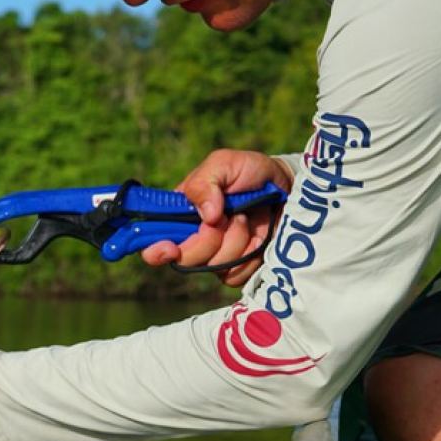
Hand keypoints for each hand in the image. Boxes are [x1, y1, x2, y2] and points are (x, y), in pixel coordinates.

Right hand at [139, 149, 290, 286]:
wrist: (287, 187)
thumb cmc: (250, 171)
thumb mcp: (223, 164)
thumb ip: (204, 183)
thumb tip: (206, 216)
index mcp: (181, 216)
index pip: (154, 242)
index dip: (156, 251)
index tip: (170, 248)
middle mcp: (194, 239)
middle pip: (186, 259)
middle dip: (210, 238)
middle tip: (229, 215)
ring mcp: (217, 256)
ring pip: (215, 267)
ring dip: (237, 241)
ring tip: (248, 218)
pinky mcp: (239, 268)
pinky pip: (237, 276)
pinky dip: (251, 256)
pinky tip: (259, 237)